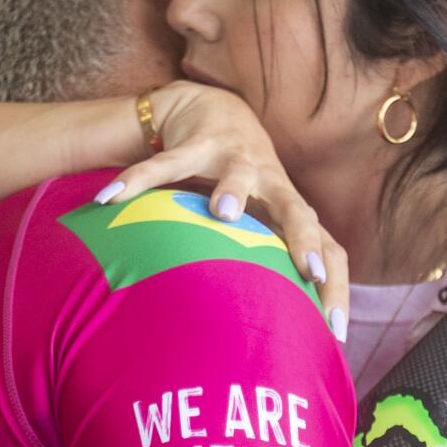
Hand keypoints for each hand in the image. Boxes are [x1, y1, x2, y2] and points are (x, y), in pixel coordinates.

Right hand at [102, 82, 348, 337]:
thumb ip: (266, 267)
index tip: (336, 329)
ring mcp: (236, 158)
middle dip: (304, 239)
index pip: (329, 249)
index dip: (336, 287)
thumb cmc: (244, 186)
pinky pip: (165, 163)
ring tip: (224, 213)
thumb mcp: (262, 224)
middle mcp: (272, 183)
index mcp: (291, 211)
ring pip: (239, 172)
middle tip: (309, 272)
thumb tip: (269, 338)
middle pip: (299, 210)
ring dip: (235, 190)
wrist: (217, 109)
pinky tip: (109, 199)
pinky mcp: (197, 142)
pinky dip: (138, 180)